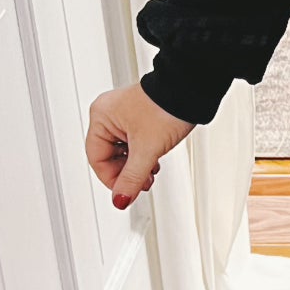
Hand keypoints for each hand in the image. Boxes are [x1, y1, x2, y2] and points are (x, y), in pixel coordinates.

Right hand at [85, 84, 192, 208]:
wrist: (192, 90)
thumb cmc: (168, 107)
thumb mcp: (147, 150)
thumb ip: (132, 179)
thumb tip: (120, 199)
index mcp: (101, 116)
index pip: (97, 159)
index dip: (112, 179)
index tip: (126, 192)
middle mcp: (110, 112)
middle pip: (110, 156)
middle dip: (127, 172)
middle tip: (141, 182)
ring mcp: (125, 113)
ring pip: (124, 150)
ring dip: (137, 165)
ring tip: (151, 170)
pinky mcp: (140, 115)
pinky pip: (135, 141)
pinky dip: (144, 154)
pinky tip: (155, 159)